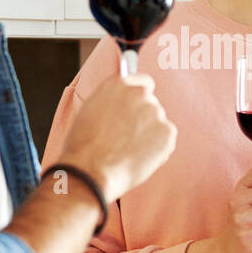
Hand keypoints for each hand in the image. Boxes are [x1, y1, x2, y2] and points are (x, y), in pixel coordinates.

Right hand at [56, 74, 176, 202]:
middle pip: (150, 105)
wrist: (91, 170)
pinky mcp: (168, 131)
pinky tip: (137, 159)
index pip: (143, 83)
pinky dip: (157, 150)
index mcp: (119, 84)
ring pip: (157, 124)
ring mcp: (156, 111)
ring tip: (128, 153)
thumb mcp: (91, 111)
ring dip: (149, 136)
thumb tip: (124, 105)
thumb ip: (112, 102)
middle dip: (143, 120)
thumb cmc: (83, 146)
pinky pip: (166, 140)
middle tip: (127, 140)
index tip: (138, 109)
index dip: (140, 98)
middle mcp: (140, 93)